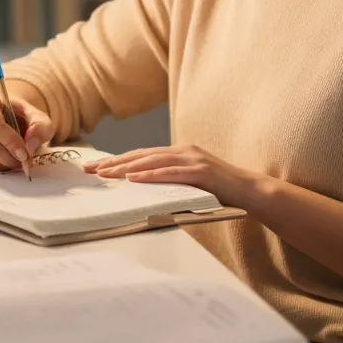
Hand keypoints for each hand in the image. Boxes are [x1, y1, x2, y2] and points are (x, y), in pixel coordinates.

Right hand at [0, 90, 57, 171]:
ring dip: (3, 165)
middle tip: (23, 161)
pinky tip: (0, 160)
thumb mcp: (36, 117)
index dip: (12, 143)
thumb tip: (31, 145)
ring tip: (13, 159)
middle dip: (10, 158)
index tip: (25, 153)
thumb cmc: (18, 117)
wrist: (2, 118)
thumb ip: (41, 127)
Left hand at [85, 143, 261, 208]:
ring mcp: (192, 159)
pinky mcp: (201, 171)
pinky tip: (135, 178)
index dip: (117, 161)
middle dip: (113, 163)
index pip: (141, 155)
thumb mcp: (189, 183)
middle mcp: (183, 150)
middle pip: (141, 155)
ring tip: (106, 174)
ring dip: (126, 168)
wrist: (251, 191)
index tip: (95, 168)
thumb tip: (142, 190)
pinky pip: (171, 173)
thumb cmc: (220, 191)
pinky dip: (151, 175)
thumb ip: (170, 181)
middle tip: (90, 170)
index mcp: (178, 152)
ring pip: (152, 162)